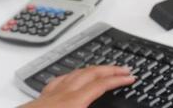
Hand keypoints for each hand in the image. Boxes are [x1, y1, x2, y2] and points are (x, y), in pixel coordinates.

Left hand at [18, 65, 135, 107]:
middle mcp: (62, 93)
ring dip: (92, 69)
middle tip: (123, 68)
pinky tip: (72, 77)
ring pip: (74, 73)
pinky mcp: (42, 97)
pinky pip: (60, 79)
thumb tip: (105, 104)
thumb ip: (93, 107)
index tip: (130, 77)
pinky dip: (72, 75)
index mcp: (74, 102)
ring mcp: (51, 93)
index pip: (101, 85)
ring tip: (103, 70)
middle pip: (89, 73)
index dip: (117, 79)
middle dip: (108, 69)